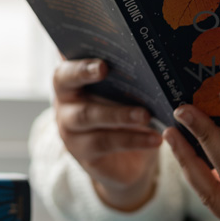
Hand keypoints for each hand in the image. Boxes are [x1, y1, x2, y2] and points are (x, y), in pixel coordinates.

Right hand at [52, 58, 161, 211]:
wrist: (124, 162)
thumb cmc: (122, 116)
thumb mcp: (121, 96)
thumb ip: (122, 77)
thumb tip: (145, 57)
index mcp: (70, 84)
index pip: (65, 68)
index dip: (79, 63)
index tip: (100, 61)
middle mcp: (64, 105)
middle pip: (66, 85)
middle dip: (86, 74)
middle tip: (105, 69)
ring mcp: (70, 131)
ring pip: (88, 116)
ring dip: (118, 114)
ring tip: (145, 115)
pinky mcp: (83, 154)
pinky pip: (106, 143)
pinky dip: (133, 139)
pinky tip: (154, 138)